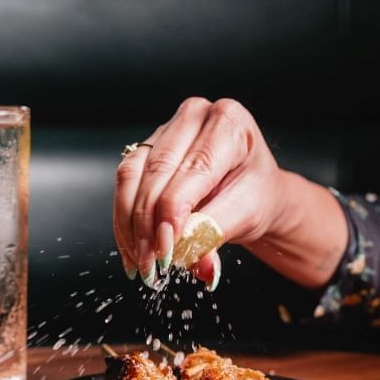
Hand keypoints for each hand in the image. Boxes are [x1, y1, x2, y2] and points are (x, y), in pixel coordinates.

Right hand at [113, 97, 347, 289]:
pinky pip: (124, 182)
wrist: (252, 193)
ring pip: (131, 175)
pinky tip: (131, 248)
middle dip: (149, 224)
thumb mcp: (247, 213)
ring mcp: (166, 129)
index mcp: (229, 121)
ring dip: (130, 224)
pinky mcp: (146, 148)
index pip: (193, 169)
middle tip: (151, 263)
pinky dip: (124, 220)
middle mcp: (194, 116)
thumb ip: (214, 230)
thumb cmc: (255, 195)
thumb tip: (187, 256)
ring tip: (140, 261)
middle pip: (157, 170)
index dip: (174, 212)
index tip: (167, 250)